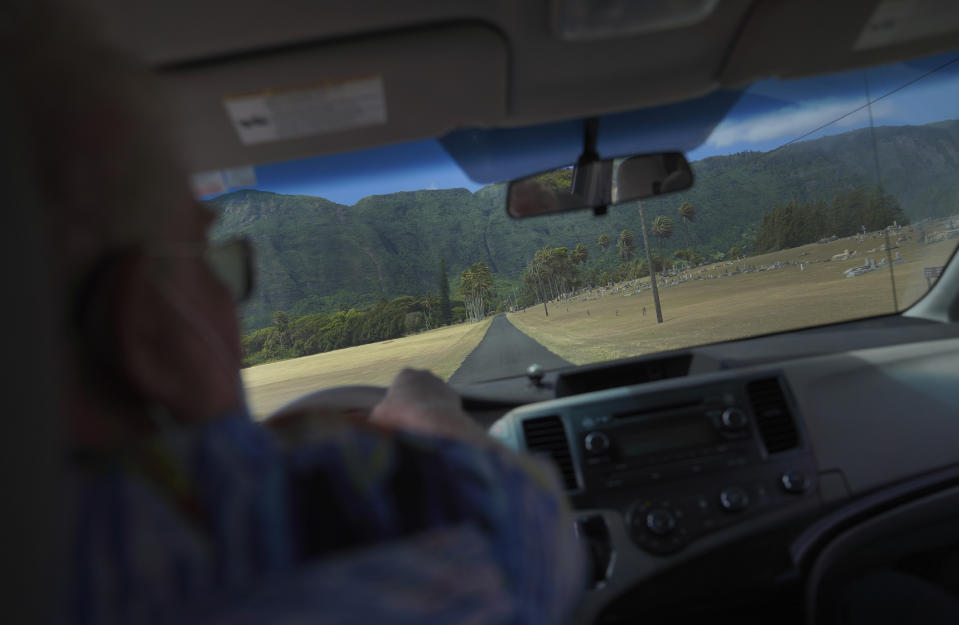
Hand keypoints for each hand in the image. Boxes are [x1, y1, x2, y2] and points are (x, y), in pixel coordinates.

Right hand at [369, 369, 487, 443]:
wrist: (436, 423)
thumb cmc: (402, 417)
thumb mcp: (378, 416)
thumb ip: (371, 416)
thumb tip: (365, 419)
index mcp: (405, 374)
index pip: (398, 386)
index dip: (395, 403)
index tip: (396, 416)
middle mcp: (424, 374)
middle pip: (415, 390)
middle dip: (413, 403)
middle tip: (409, 422)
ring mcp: (441, 384)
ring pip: (430, 398)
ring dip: (427, 408)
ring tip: (423, 426)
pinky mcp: (454, 396)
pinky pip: (444, 407)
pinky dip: (440, 415)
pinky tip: (437, 426)